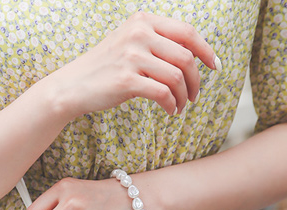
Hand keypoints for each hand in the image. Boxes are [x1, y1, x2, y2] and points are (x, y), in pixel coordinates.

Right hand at [48, 11, 218, 118]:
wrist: (72, 86)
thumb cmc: (103, 68)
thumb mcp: (128, 43)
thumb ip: (155, 42)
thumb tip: (190, 55)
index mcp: (143, 22)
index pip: (187, 32)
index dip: (206, 50)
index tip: (214, 67)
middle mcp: (139, 34)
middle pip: (186, 56)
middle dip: (196, 80)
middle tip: (195, 95)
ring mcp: (132, 57)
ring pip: (177, 76)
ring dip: (185, 95)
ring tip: (182, 106)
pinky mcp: (126, 81)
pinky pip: (162, 93)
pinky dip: (172, 104)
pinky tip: (170, 111)